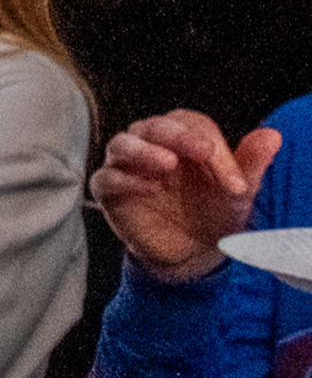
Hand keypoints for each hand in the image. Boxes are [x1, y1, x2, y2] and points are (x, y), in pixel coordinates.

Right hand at [92, 110, 285, 283]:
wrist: (191, 252)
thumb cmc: (213, 213)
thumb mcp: (238, 192)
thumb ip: (252, 163)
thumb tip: (272, 136)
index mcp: (183, 139)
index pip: (192, 126)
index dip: (216, 147)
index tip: (236, 182)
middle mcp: (151, 145)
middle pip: (154, 126)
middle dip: (178, 136)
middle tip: (203, 150)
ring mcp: (127, 167)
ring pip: (122, 144)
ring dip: (143, 151)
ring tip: (167, 163)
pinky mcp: (109, 192)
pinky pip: (105, 179)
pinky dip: (122, 180)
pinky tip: (145, 189)